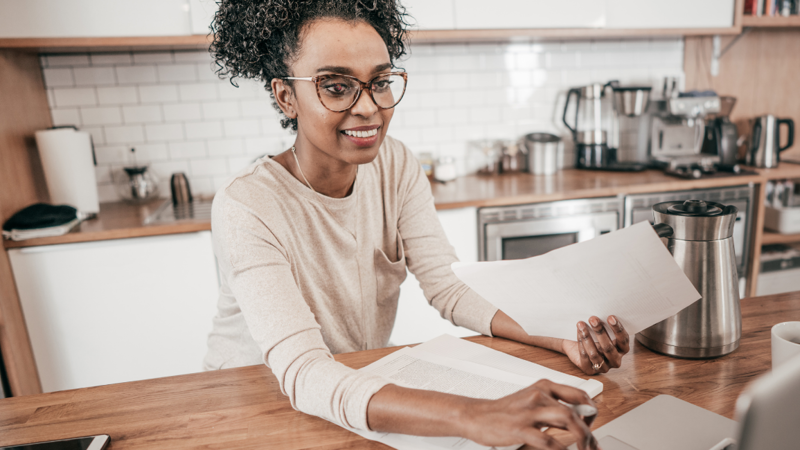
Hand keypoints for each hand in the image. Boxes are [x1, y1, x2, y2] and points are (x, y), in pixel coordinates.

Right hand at [462, 379, 598, 449]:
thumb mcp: (531, 402)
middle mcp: (539, 395)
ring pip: (567, 418)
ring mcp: (529, 411)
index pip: (579, 394)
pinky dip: (561, 449)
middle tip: (592, 446)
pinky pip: (547, 440)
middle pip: (576, 409)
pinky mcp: (520, 428)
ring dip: (582, 437)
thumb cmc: (505, 412)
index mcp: (543, 387)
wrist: (476, 415)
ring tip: (585, 449)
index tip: (592, 425)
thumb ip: (553, 409)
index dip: (591, 411)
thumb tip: (578, 422)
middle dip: (589, 431)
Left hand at [562, 315, 629, 374]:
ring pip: (595, 354)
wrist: (575, 344)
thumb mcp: (600, 329)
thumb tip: (602, 311)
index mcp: (622, 349)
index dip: (617, 329)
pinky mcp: (590, 370)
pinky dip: (581, 344)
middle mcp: (615, 360)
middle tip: (593, 319)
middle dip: (600, 332)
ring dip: (587, 337)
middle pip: (609, 348)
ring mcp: (603, 367)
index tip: (610, 317)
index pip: (623, 340)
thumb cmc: (592, 334)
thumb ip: (604, 324)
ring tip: (581, 325)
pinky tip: (578, 333)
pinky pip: (585, 357)